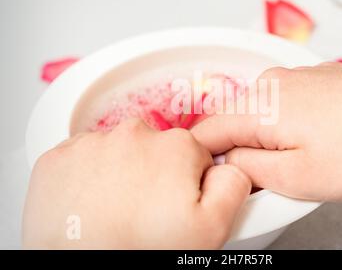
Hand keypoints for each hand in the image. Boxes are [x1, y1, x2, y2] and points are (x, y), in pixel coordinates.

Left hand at [23, 119, 250, 248]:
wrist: (80, 265)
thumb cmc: (140, 250)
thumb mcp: (212, 228)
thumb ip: (232, 185)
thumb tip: (229, 167)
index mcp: (176, 146)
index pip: (192, 156)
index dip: (185, 185)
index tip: (173, 205)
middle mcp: (134, 134)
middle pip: (155, 150)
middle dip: (154, 175)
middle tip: (144, 212)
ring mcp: (93, 143)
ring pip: (118, 152)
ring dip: (119, 174)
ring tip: (115, 211)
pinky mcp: (59, 156)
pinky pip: (82, 159)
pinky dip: (87, 177)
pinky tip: (90, 204)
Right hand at [192, 63, 341, 200]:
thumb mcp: (295, 177)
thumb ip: (246, 169)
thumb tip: (227, 160)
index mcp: (259, 106)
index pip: (207, 130)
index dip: (207, 157)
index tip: (219, 174)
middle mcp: (271, 82)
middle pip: (234, 119)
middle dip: (241, 147)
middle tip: (271, 172)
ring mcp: (295, 74)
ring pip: (260, 109)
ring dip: (267, 134)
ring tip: (302, 154)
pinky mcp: (315, 75)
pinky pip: (285, 99)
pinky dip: (288, 119)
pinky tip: (318, 134)